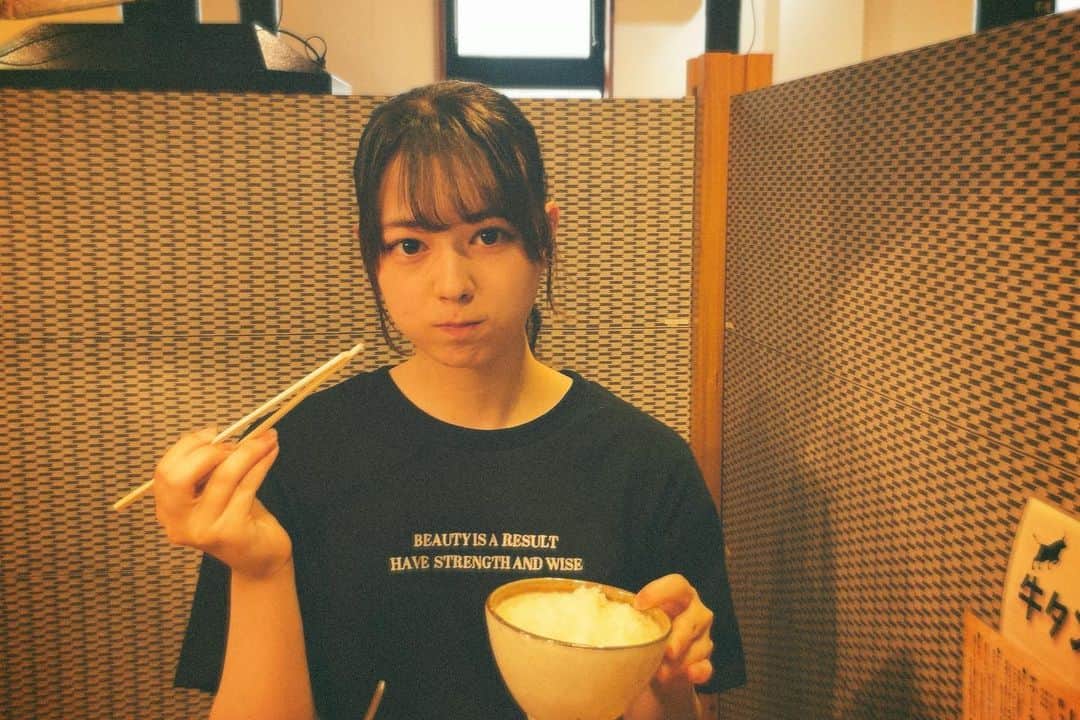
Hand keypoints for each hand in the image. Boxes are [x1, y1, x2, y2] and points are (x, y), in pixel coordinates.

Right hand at [152, 426, 291, 580]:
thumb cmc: (238, 518)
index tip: (215, 433)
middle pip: (179, 476)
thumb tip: (224, 434)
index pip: (165, 471)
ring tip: (267, 438)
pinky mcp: (230, 532)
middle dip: (210, 451)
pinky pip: (247, 486)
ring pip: (223, 476)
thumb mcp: (217, 492)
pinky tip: (271, 452)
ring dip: (249, 450)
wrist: (259, 559)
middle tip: (236, 442)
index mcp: (168, 511)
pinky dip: (261, 463)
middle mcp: (179, 524)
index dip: (189, 446)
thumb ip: (211, 468)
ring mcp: (203, 530)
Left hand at [634, 574, 713, 686]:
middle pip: (694, 618)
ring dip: (680, 661)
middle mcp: (696, 613)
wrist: (661, 667)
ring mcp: (703, 638)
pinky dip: (698, 672)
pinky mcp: (705, 662)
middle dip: (680, 635)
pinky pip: (706, 667)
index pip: (677, 585)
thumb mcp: (639, 622)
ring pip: (699, 646)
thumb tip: (599, 622)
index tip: (638, 604)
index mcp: (680, 596)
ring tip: (661, 673)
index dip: (660, 592)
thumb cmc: (647, 634)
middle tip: (666, 650)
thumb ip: (629, 618)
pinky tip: (688, 675)